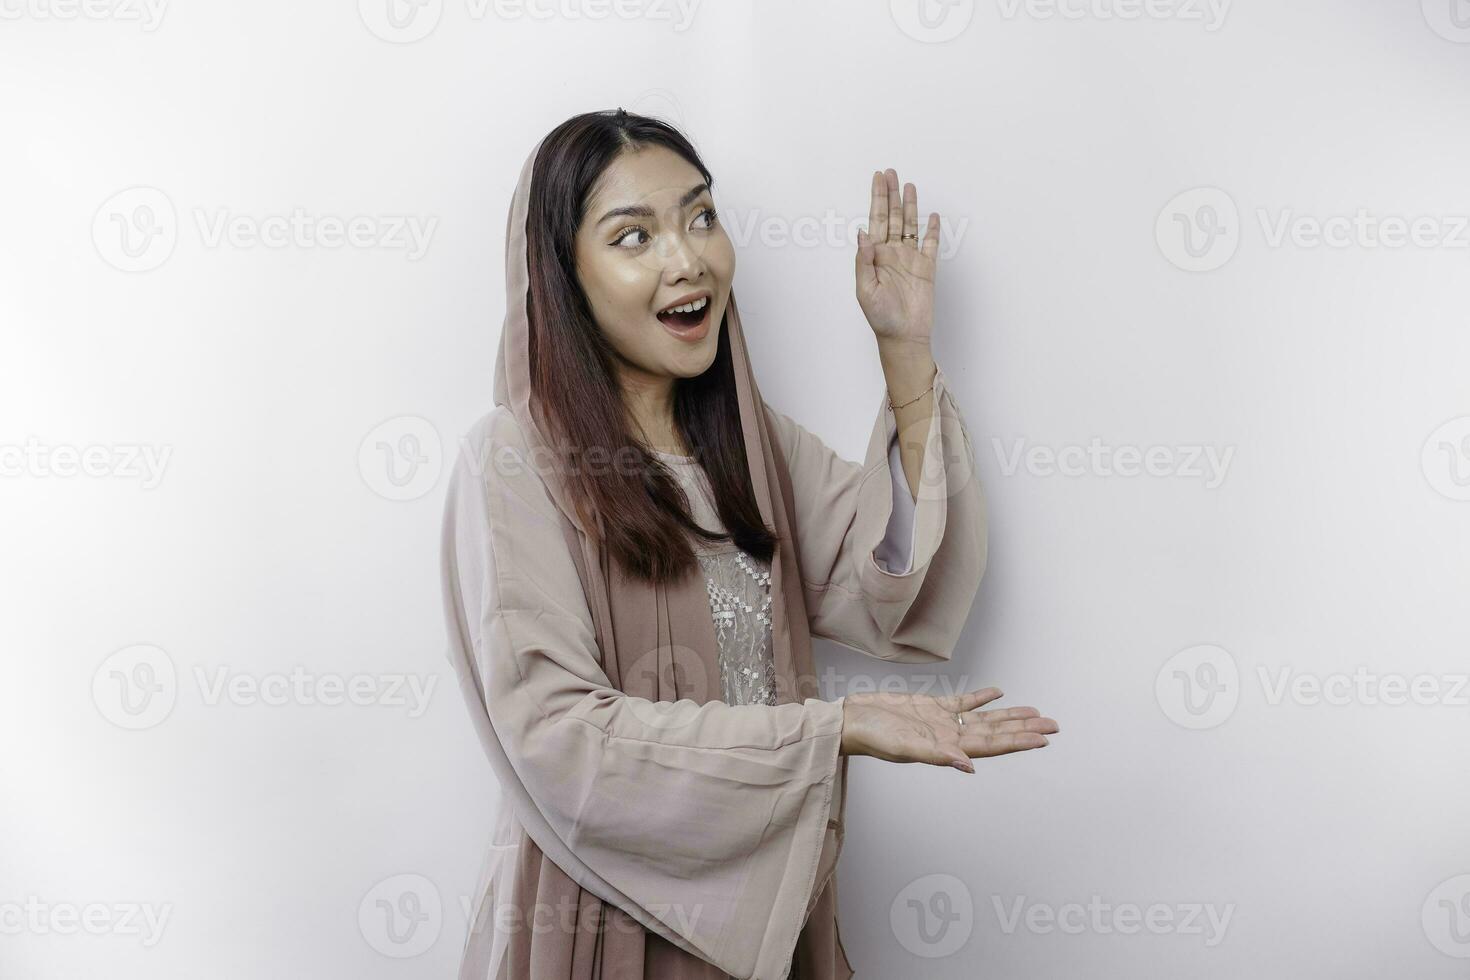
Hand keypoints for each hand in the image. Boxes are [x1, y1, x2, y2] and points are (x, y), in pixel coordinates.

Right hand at [839, 687, 1058, 772]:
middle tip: (1053, 726)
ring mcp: (942, 720)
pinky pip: (963, 701)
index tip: (1042, 739)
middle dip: (1024, 729)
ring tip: (1035, 713)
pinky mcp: (931, 706)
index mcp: (948, 747)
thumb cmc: (872, 738)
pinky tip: (997, 693)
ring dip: (1010, 716)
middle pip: (996, 732)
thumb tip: (969, 767)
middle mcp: (950, 735)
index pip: (991, 745)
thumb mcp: (904, 748)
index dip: (1017, 742)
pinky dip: (981, 698)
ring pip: (985, 718)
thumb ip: (937, 755)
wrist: (850, 721)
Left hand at [855, 168, 939, 347]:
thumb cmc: (880, 317)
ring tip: (909, 185)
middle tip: (890, 172)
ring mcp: (910, 259)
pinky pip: (931, 245)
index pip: (875, 220)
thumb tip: (862, 233)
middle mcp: (892, 254)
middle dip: (890, 194)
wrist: (903, 336)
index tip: (878, 179)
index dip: (876, 198)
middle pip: (891, 216)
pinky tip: (932, 216)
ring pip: (910, 225)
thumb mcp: (865, 290)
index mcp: (875, 256)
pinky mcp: (927, 268)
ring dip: (909, 205)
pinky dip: (933, 230)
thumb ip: (864, 261)